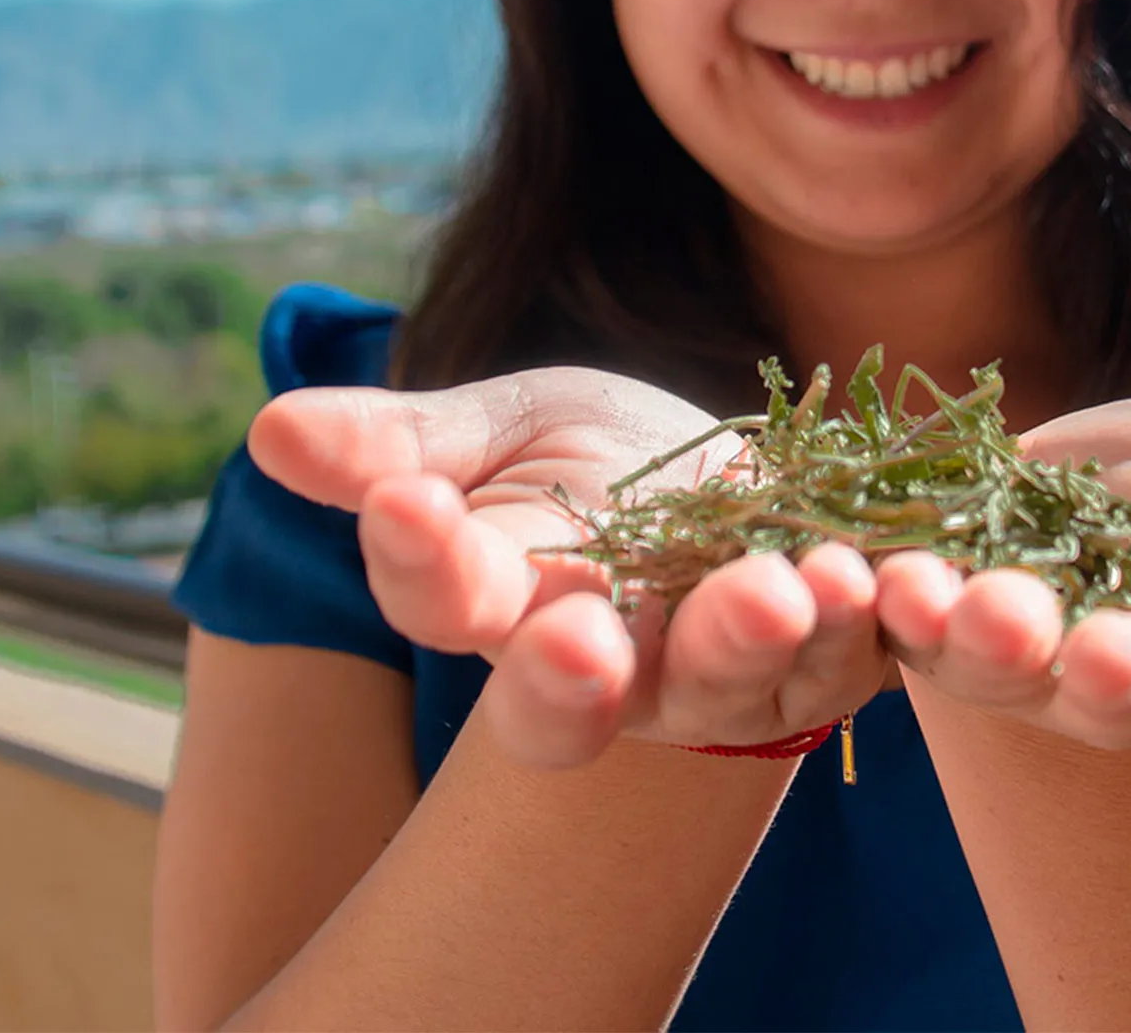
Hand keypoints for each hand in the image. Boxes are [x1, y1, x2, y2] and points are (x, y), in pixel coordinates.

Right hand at [246, 367, 894, 768]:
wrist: (729, 479)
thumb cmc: (583, 462)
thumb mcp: (494, 431)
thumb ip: (401, 447)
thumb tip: (272, 431)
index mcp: (504, 608)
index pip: (446, 604)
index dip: (424, 565)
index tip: (405, 504)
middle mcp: (608, 668)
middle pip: (576, 698)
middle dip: (572, 672)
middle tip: (578, 634)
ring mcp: (720, 676)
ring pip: (722, 682)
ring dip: (742, 639)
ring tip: (770, 586)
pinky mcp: (827, 659)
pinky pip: (844, 655)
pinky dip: (854, 620)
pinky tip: (858, 574)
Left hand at [870, 398, 1130, 749]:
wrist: (1034, 502)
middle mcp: (1105, 673)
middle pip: (1121, 686)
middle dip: (1120, 670)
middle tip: (1121, 659)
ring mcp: (997, 657)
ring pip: (989, 663)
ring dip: (976, 637)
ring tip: (958, 599)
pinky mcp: (908, 620)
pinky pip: (889, 620)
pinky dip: (881, 601)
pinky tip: (872, 571)